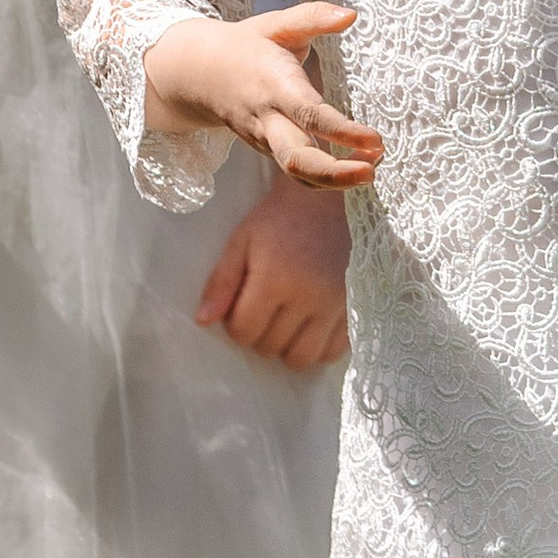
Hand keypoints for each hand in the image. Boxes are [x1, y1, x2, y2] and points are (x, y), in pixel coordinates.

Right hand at [143, 2, 384, 187]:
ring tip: (372, 170)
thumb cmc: (247, 45)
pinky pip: (296, 171)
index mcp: (274, 85)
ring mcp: (265, 139)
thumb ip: (314, 17)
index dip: (343, 133)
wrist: (200, 73)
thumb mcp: (277, 24)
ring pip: (297, 172)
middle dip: (335, 174)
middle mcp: (268, 119)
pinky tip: (355, 169)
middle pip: (297, 159)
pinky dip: (325, 178)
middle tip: (372, 171)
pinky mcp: (268, 149)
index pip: (309, 115)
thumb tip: (351, 15)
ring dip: (335, 180)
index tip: (376, 140)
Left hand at [196, 179, 351, 367]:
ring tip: (285, 322)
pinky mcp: (353, 307)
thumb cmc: (278, 219)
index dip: (235, 323)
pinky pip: (332, 352)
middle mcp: (307, 297)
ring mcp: (334, 305)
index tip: (242, 303)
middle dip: (259, 333)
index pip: (244, 332)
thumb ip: (221, 282)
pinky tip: (309, 327)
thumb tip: (203, 321)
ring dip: (286, 347)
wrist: (327, 199)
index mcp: (274, 279)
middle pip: (270, 347)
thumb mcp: (242, 242)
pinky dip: (317, 348)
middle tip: (263, 308)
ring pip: (301, 358)